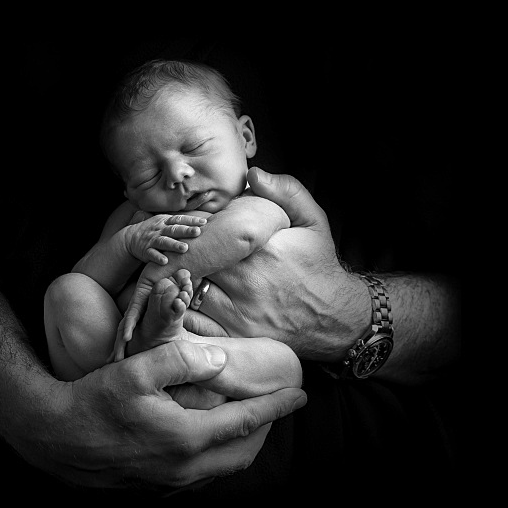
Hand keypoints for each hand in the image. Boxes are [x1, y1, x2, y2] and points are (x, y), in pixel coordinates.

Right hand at [20, 339, 306, 489]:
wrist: (52, 437)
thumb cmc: (91, 399)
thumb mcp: (135, 369)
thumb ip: (182, 359)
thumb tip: (221, 360)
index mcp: (187, 438)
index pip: (247, 422)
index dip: (277, 406)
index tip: (301, 395)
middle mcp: (184, 468)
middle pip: (243, 451)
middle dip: (266, 428)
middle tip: (277, 405)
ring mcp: (169, 482)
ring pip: (223, 467)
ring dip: (242, 444)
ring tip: (248, 420)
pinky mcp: (154, 487)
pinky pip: (200, 475)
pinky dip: (218, 455)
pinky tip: (208, 438)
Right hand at [126, 212, 205, 264]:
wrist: (131, 237)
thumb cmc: (154, 230)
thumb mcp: (164, 223)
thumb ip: (179, 223)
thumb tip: (202, 223)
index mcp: (165, 222)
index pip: (179, 219)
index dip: (191, 220)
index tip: (204, 222)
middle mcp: (159, 229)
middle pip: (174, 229)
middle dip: (186, 231)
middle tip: (197, 232)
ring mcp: (152, 240)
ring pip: (164, 242)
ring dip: (174, 245)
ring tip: (185, 248)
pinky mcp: (145, 251)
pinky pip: (152, 254)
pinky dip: (158, 258)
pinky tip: (165, 261)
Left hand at [190, 167, 361, 359]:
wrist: (334, 315)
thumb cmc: (318, 266)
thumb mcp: (313, 221)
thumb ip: (287, 192)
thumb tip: (253, 174)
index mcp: (260, 250)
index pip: (208, 234)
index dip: (192, 229)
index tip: (187, 227)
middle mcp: (246, 282)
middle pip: (192, 262)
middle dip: (179, 253)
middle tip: (172, 248)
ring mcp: (238, 311)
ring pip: (187, 292)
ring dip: (177, 280)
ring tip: (173, 269)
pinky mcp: (234, 334)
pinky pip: (194, 323)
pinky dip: (181, 309)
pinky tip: (180, 297)